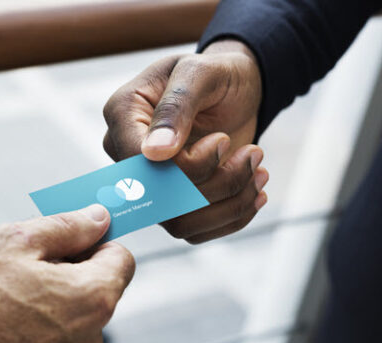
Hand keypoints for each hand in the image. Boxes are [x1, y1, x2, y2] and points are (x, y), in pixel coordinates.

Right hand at [0, 205, 134, 342]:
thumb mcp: (15, 240)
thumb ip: (67, 226)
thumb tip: (98, 217)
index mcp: (92, 298)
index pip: (121, 258)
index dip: (94, 242)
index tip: (69, 238)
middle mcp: (90, 338)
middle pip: (94, 289)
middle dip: (66, 273)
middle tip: (22, 267)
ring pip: (71, 319)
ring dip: (49, 304)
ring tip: (4, 300)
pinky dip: (35, 333)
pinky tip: (2, 327)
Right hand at [102, 40, 267, 242]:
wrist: (235, 89)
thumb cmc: (216, 74)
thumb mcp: (200, 73)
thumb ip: (176, 105)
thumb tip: (155, 153)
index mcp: (122, 115)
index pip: (139, 163)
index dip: (184, 166)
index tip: (223, 141)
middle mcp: (126, 155)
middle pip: (159, 198)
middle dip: (216, 184)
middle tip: (254, 155)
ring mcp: (148, 183)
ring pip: (178, 222)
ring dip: (229, 203)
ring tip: (259, 171)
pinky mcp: (172, 203)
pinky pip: (195, 231)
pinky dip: (232, 217)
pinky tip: (254, 192)